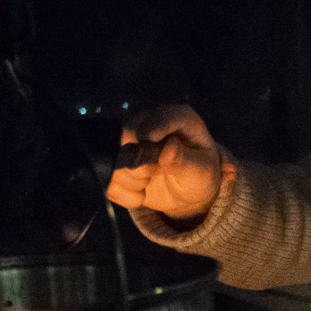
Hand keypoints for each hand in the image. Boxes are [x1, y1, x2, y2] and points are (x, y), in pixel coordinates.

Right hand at [105, 104, 222, 221]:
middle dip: (141, 164)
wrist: (186, 192)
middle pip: (127, 136)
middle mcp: (150, 122)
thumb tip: (167, 149)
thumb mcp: (201, 172)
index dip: (153, 126)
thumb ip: (184, 161)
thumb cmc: (199, 175)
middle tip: (157, 172)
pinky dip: (123, 193)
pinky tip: (140, 194)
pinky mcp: (116, 159)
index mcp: (178, 118)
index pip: (160, 116)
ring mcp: (129, 140)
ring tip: (149, 183)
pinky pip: (108, 178)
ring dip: (132, 180)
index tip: (148, 138)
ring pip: (113, 158)